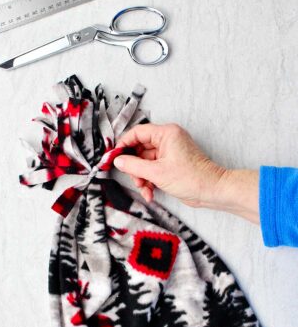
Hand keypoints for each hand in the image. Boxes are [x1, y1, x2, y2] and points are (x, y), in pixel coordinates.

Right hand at [113, 123, 258, 223]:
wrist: (212, 191)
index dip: (123, 145)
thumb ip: (133, 165)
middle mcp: (168, 140)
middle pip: (139, 149)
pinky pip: (153, 170)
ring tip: (144, 189)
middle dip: (134, 167)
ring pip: (145, 162)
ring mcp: (169, 153)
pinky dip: (149, 181)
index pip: (137, 133)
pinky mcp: (171, 165)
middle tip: (133, 179)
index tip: (114, 157)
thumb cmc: (192, 178)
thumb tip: (117, 161)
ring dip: (141, 177)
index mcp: (166, 133)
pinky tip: (150, 193)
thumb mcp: (157, 172)